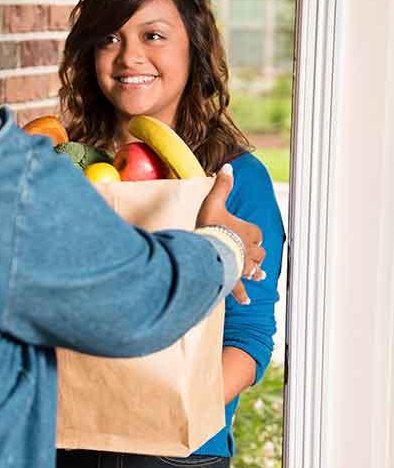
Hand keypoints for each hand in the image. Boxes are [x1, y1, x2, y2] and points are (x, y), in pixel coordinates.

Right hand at [196, 164, 265, 304]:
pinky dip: (242, 294)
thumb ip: (222, 185)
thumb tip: (227, 166)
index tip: (246, 233)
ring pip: (254, 269)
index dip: (251, 233)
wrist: (208, 251)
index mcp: (248, 231)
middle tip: (251, 253)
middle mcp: (249, 251)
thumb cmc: (212, 227)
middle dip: (255, 252)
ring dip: (255, 271)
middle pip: (258, 252)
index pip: (256, 232)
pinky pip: (239, 288)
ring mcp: (242, 267)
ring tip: (259, 275)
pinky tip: (247, 301)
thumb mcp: (215, 202)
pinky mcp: (233, 280)